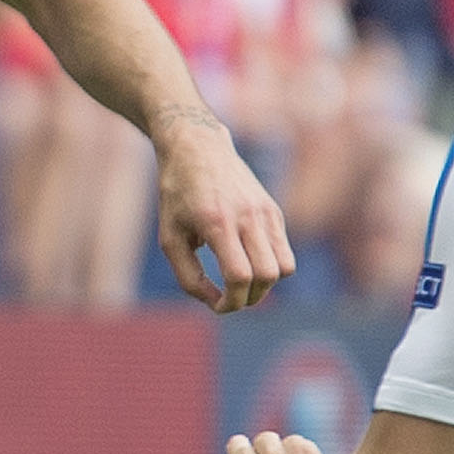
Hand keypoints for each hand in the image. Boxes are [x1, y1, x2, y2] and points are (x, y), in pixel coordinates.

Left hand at [153, 109, 293, 313]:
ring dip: (265, 286)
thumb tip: (215, 303)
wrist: (197, 147)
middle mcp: (247, 216)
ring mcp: (265, 212)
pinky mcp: (274, 210)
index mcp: (217, 222)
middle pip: (267, 276)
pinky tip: (248, 261)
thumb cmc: (177, 194)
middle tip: (230, 297)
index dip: (231, 302)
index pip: (240, 276)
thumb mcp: (169, 237)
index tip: (218, 306)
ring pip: (284, 268)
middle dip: (250, 298)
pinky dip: (270, 267)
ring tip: (242, 283)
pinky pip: (284, 253)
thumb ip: (188, 276)